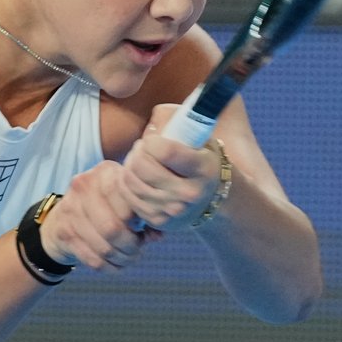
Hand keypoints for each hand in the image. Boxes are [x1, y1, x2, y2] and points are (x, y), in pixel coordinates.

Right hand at [41, 161, 156, 272]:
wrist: (63, 218)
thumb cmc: (106, 208)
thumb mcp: (125, 202)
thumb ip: (145, 214)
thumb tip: (157, 235)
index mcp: (105, 172)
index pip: (126, 199)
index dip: (139, 220)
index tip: (143, 230)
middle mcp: (83, 186)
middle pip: (113, 228)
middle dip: (131, 246)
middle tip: (137, 249)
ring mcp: (70, 209)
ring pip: (104, 247)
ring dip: (122, 258)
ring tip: (129, 257)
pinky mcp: (62, 232)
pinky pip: (93, 259)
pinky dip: (109, 267)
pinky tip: (115, 263)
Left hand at [121, 104, 225, 231]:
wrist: (214, 197)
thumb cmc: (201, 157)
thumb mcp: (198, 134)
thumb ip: (174, 121)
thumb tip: (151, 129)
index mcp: (203, 168)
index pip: (164, 151)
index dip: (151, 141)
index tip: (154, 139)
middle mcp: (189, 193)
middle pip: (143, 167)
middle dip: (138, 152)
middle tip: (144, 148)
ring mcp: (173, 210)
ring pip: (131, 181)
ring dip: (130, 165)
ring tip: (140, 160)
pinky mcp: (158, 220)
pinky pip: (128, 197)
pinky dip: (127, 183)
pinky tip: (137, 176)